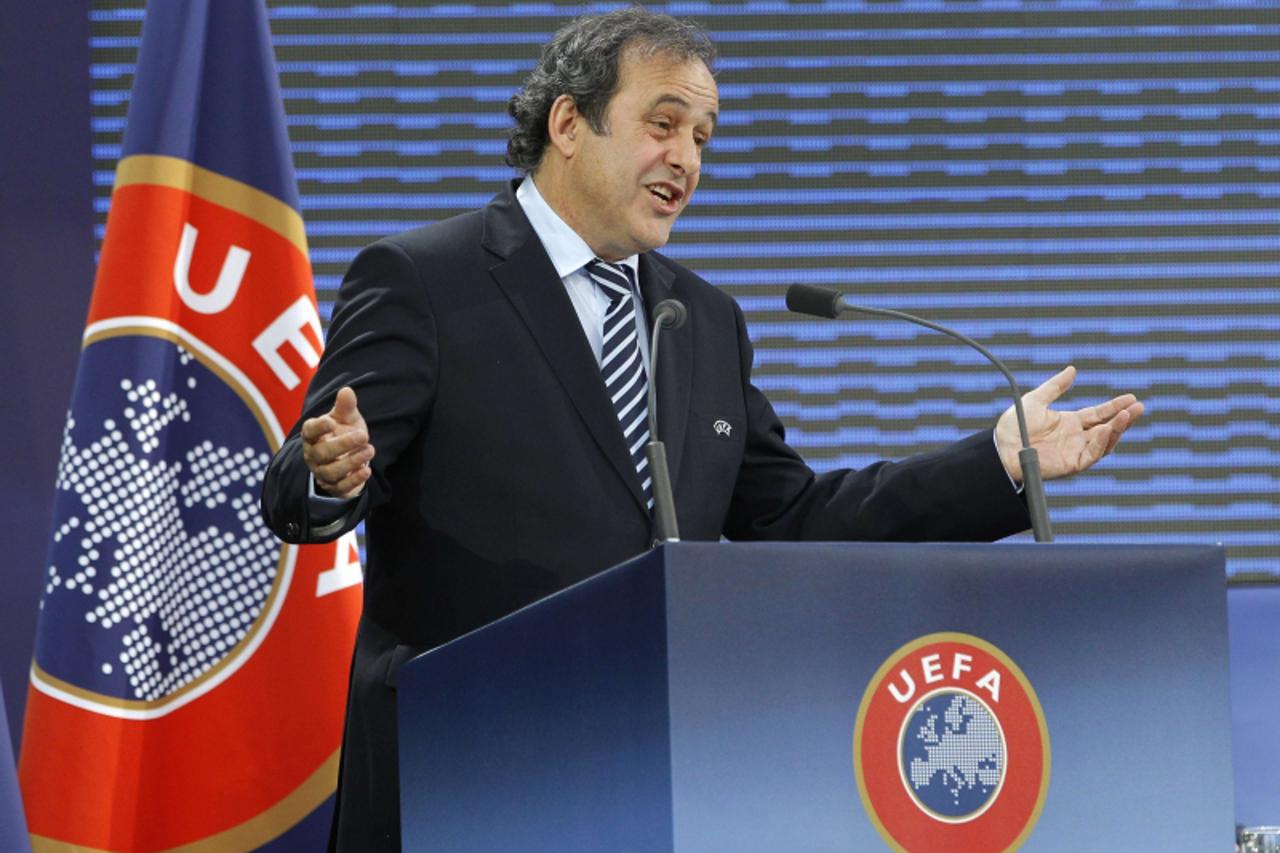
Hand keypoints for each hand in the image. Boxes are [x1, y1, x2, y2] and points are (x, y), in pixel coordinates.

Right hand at [302, 386, 374, 498]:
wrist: (349, 457)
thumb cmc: (343, 433)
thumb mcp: (346, 419)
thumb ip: (345, 407)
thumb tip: (347, 390)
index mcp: (313, 436)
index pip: (309, 432)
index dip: (318, 427)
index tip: (331, 422)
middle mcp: (314, 455)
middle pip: (321, 453)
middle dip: (342, 445)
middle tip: (363, 435)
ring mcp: (322, 473)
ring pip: (331, 472)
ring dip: (351, 462)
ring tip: (370, 450)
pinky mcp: (335, 487)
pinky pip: (340, 488)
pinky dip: (353, 481)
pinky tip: (366, 471)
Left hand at [995, 366, 1143, 482]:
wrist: (1001, 447)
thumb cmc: (1015, 426)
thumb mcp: (1036, 400)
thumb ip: (1055, 386)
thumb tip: (1072, 369)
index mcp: (1070, 423)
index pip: (1098, 414)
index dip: (1115, 406)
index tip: (1131, 397)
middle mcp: (1076, 438)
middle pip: (1107, 427)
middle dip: (1124, 418)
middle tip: (1138, 407)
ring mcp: (1075, 451)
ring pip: (1104, 442)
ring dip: (1117, 429)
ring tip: (1127, 415)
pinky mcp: (1071, 464)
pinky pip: (1091, 454)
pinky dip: (1100, 443)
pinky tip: (1105, 430)